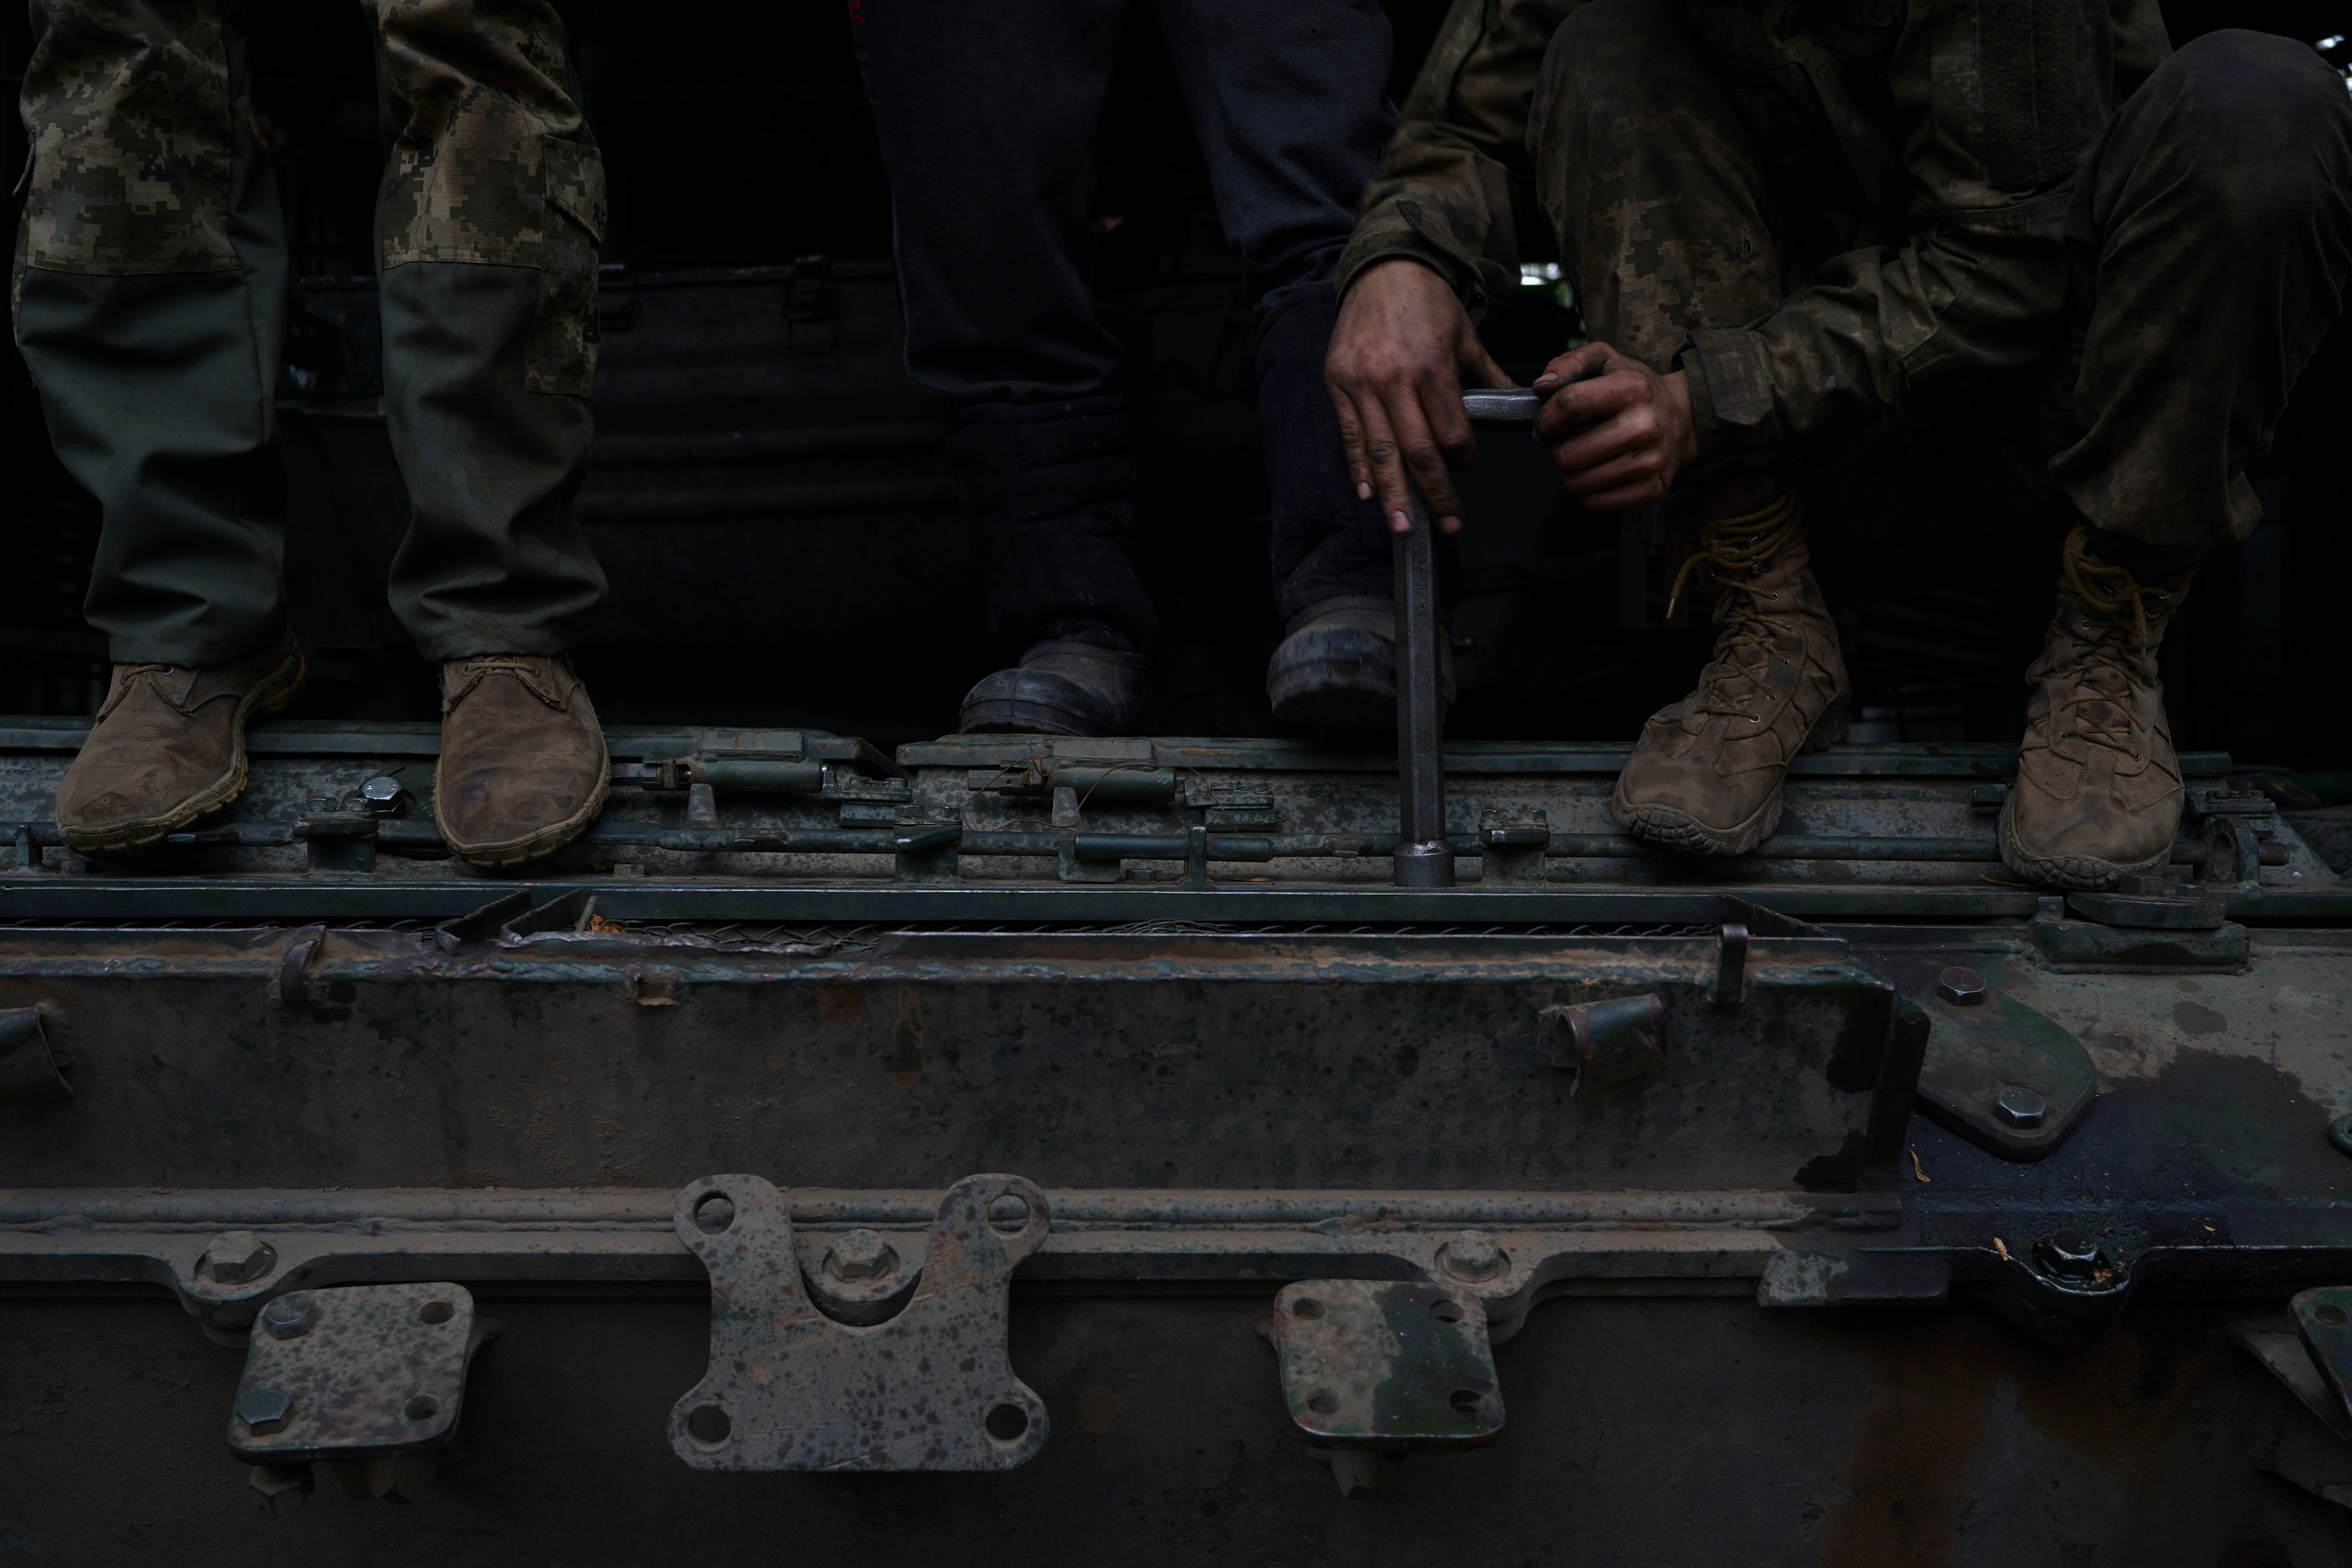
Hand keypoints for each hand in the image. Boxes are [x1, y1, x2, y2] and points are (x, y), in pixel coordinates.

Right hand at [1326, 257, 1512, 534]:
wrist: (1384, 268)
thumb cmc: (1429, 301)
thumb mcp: (1466, 335)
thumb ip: (1488, 374)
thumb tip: (1517, 402)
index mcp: (1433, 368)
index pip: (1451, 433)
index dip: (1463, 460)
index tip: (1467, 467)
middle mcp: (1395, 379)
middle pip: (1418, 453)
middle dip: (1434, 495)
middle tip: (1448, 526)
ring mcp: (1363, 384)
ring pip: (1381, 452)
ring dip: (1393, 496)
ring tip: (1403, 528)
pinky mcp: (1339, 383)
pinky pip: (1350, 435)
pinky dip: (1358, 468)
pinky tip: (1368, 494)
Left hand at [1530, 342, 1696, 509]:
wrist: (1683, 416)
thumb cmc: (1633, 387)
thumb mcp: (1605, 359)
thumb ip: (1569, 363)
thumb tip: (1541, 387)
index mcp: (1631, 389)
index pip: (1568, 406)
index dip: (1545, 420)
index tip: (1544, 426)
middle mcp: (1644, 426)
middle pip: (1567, 453)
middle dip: (1555, 449)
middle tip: (1566, 441)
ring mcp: (1650, 462)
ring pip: (1576, 482)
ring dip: (1570, 471)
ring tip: (1583, 455)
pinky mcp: (1652, 489)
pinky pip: (1595, 502)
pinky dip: (1588, 490)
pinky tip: (1598, 471)